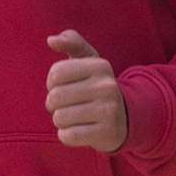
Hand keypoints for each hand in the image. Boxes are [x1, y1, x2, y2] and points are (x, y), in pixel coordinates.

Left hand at [43, 30, 126, 153]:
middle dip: (53, 104)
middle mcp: (107, 86)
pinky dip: (66, 135)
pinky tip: (78, 130)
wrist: (124, 119)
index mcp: (100, 66)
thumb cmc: (96, 86)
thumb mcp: (88, 60)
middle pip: (55, 97)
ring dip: (60, 120)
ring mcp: (109, 111)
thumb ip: (71, 41)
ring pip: (59, 117)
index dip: (52, 83)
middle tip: (67, 105)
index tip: (64, 86)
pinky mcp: (106, 133)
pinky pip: (68, 136)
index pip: (56, 73)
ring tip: (74, 117)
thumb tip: (51, 40)